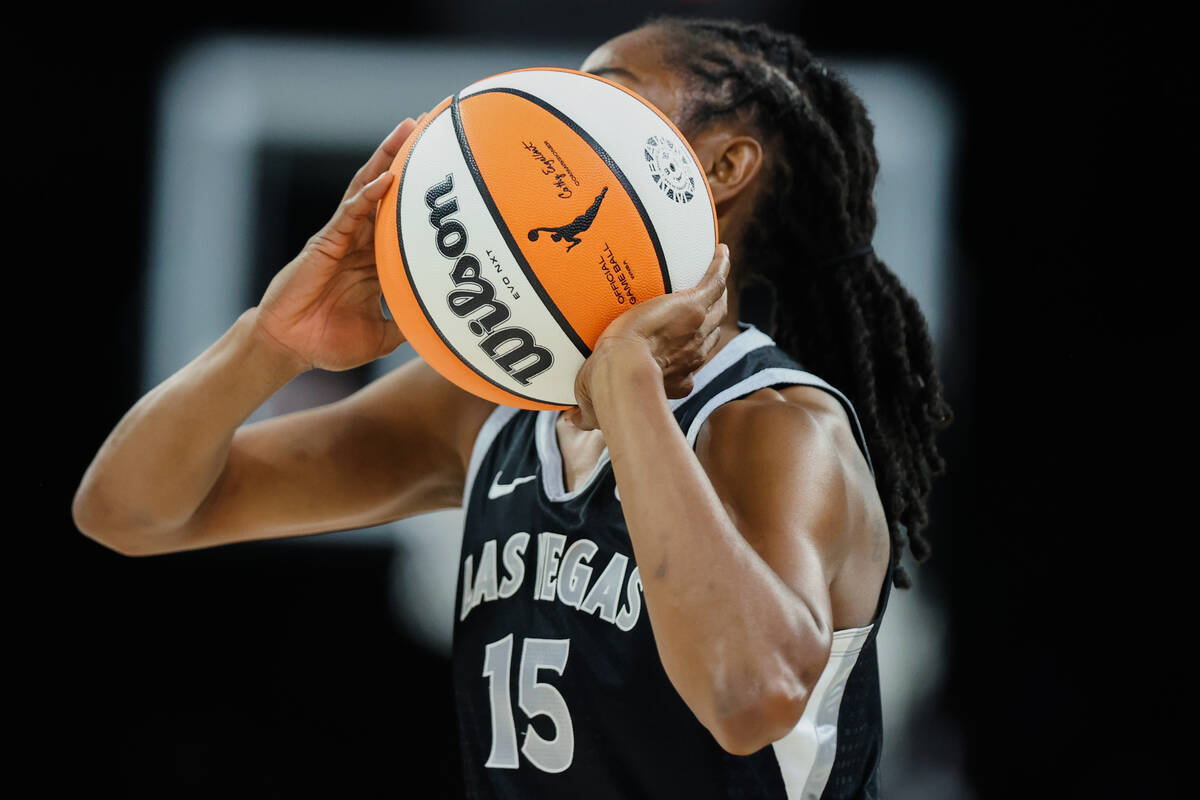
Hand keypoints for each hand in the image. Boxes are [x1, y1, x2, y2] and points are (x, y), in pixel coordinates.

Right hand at [252, 114, 426, 372]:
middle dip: (408, 157)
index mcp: (377, 261)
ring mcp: (344, 238)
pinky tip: (387, 177)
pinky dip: (369, 194)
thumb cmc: (329, 342)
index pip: (405, 221)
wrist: (292, 349)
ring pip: (369, 189)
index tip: (451, 174)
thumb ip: (408, 321)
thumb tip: (443, 324)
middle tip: (432, 124)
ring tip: (409, 128)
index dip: (424, 197)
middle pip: (389, 191)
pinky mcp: (326, 242)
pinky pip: (350, 213)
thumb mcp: (382, 335)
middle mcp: (363, 243)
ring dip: (389, 158)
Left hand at [565, 243, 730, 429]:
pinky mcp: (693, 305)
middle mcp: (692, 355)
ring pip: (716, 309)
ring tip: (714, 278)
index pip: (688, 364)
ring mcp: (696, 330)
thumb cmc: (607, 390)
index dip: (687, 356)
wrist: (622, 371)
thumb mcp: (594, 404)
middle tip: (704, 306)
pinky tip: (719, 250)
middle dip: (708, 323)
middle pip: (709, 334)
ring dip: (717, 295)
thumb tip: (574, 422)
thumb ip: (586, 414)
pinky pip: (713, 282)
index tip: (679, 349)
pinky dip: (718, 266)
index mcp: (676, 378)